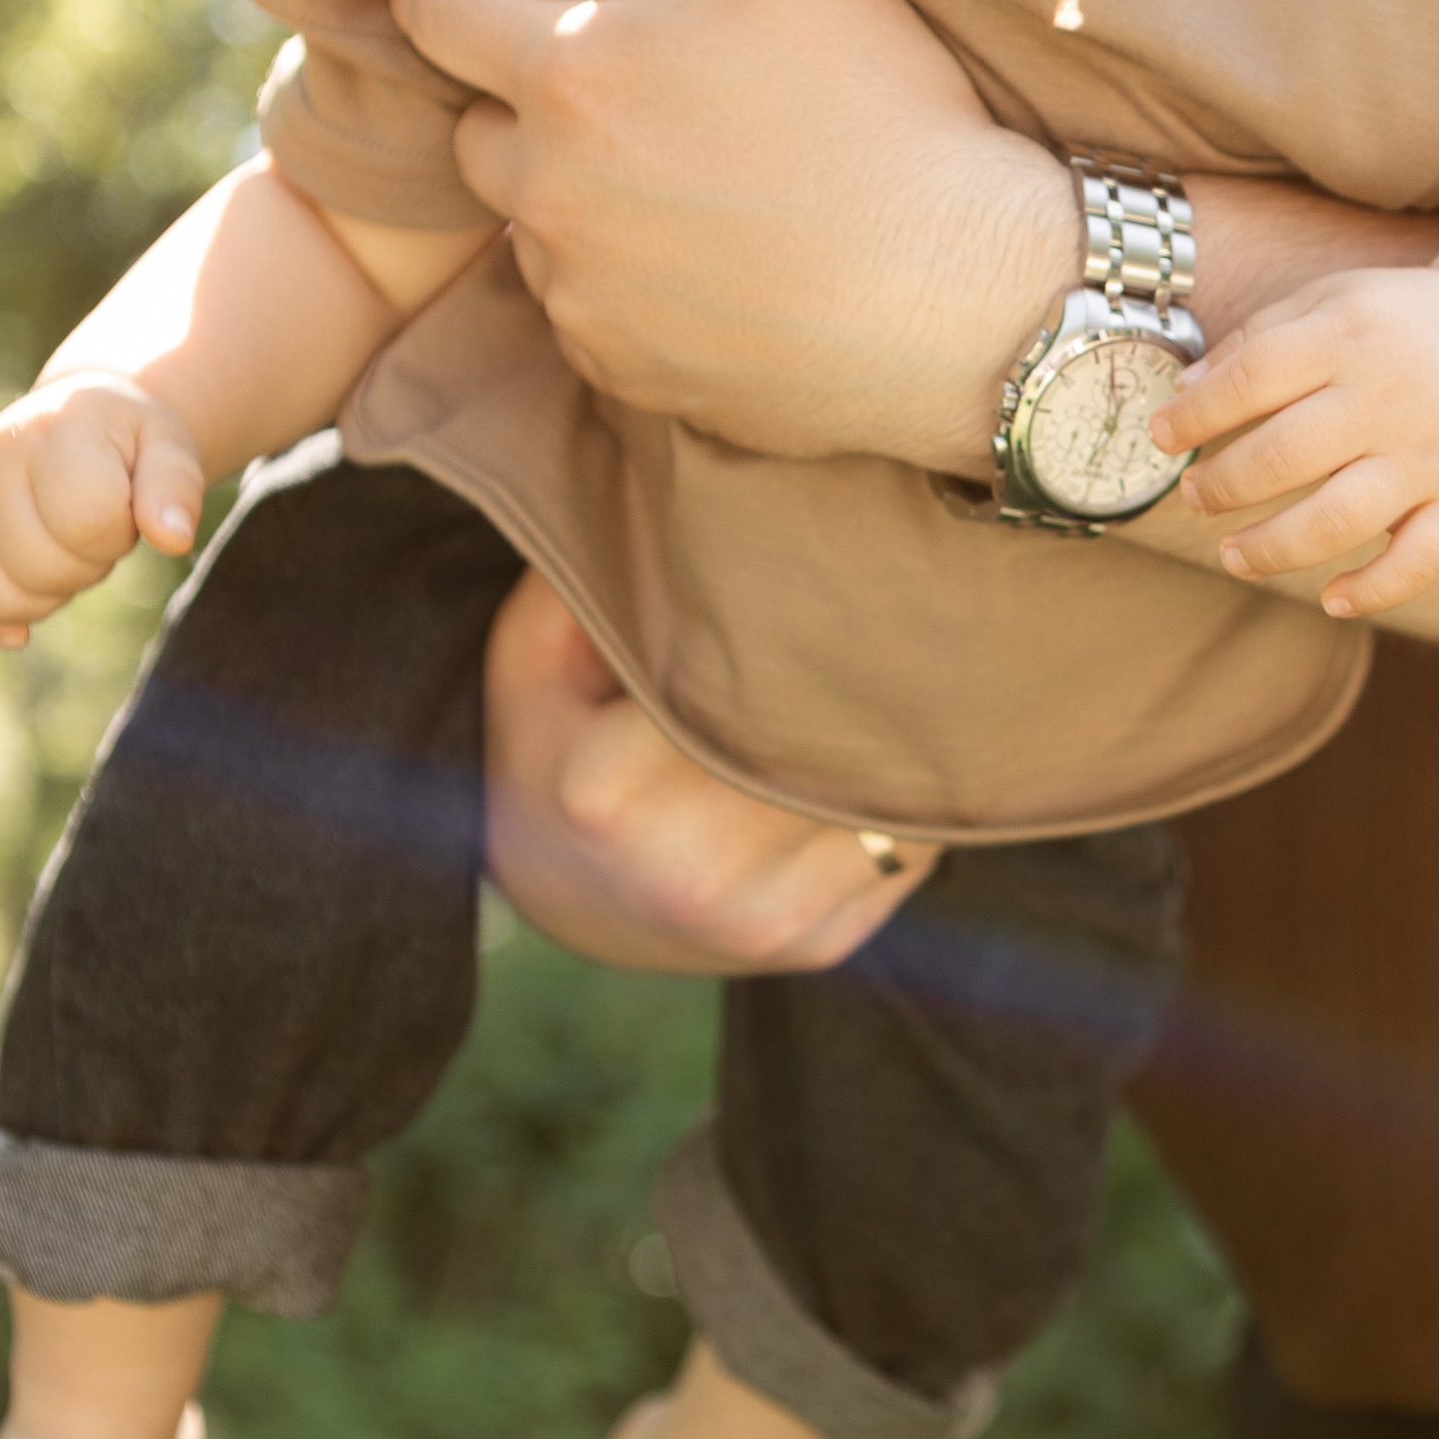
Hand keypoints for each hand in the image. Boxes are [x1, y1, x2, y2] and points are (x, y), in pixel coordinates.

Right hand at [0, 373, 203, 650]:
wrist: (74, 418)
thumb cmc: (126, 441)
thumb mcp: (168, 448)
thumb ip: (176, 488)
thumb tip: (173, 537)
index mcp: (52, 435)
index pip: (86, 522)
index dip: (116, 534)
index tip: (121, 506)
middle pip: (40, 569)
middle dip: (84, 566)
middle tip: (91, 530)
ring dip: (41, 596)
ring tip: (57, 550)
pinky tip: (14, 630)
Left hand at [388, 0, 1075, 471]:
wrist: (962, 304)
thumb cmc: (886, 117)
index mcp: (571, 74)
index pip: (431, 11)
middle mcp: (548, 192)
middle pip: (473, 131)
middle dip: (520, 103)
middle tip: (616, 94)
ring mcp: (580, 293)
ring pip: (532, 228)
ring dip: (574, 200)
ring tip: (682, 189)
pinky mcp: (621, 370)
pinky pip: (584, 311)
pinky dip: (620, 284)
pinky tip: (708, 265)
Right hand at [482, 568, 938, 974]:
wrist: (568, 905)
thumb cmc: (554, 753)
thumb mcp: (533, 659)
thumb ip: (594, 580)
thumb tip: (679, 490)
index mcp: (612, 791)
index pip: (741, 679)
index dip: (796, 621)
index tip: (821, 571)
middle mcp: (694, 872)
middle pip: (825, 738)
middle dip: (861, 676)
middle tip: (896, 604)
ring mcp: (764, 922)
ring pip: (884, 794)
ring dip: (897, 738)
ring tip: (894, 676)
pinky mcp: (820, 948)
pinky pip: (905, 845)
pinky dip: (903, 796)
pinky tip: (876, 755)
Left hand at [1160, 265, 1438, 615]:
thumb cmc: (1396, 326)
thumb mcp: (1328, 302)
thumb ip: (1255, 341)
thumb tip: (1182, 397)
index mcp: (1348, 335)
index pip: (1252, 379)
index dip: (1195, 415)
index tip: (1162, 436)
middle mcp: (1389, 395)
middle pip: (1285, 454)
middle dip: (1222, 486)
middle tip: (1196, 496)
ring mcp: (1430, 454)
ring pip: (1341, 519)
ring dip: (1273, 548)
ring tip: (1232, 555)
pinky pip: (1421, 561)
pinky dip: (1375, 590)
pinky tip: (1331, 597)